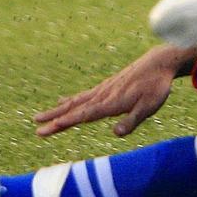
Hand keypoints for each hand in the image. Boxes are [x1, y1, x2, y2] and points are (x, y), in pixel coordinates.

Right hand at [33, 44, 196, 137]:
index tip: (46, 130)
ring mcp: (103, 89)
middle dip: (55, 118)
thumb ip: (132, 121)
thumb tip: (115, 134)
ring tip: (40, 116)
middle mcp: (103, 95)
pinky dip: (70, 100)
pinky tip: (63, 101)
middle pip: (74, 108)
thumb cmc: (156, 87)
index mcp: (111, 102)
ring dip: (58, 110)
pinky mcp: (107, 86)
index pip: (83, 115)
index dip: (64, 123)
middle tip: (36, 126)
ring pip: (75, 101)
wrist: (160, 62)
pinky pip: (84, 95)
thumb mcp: (149, 107)